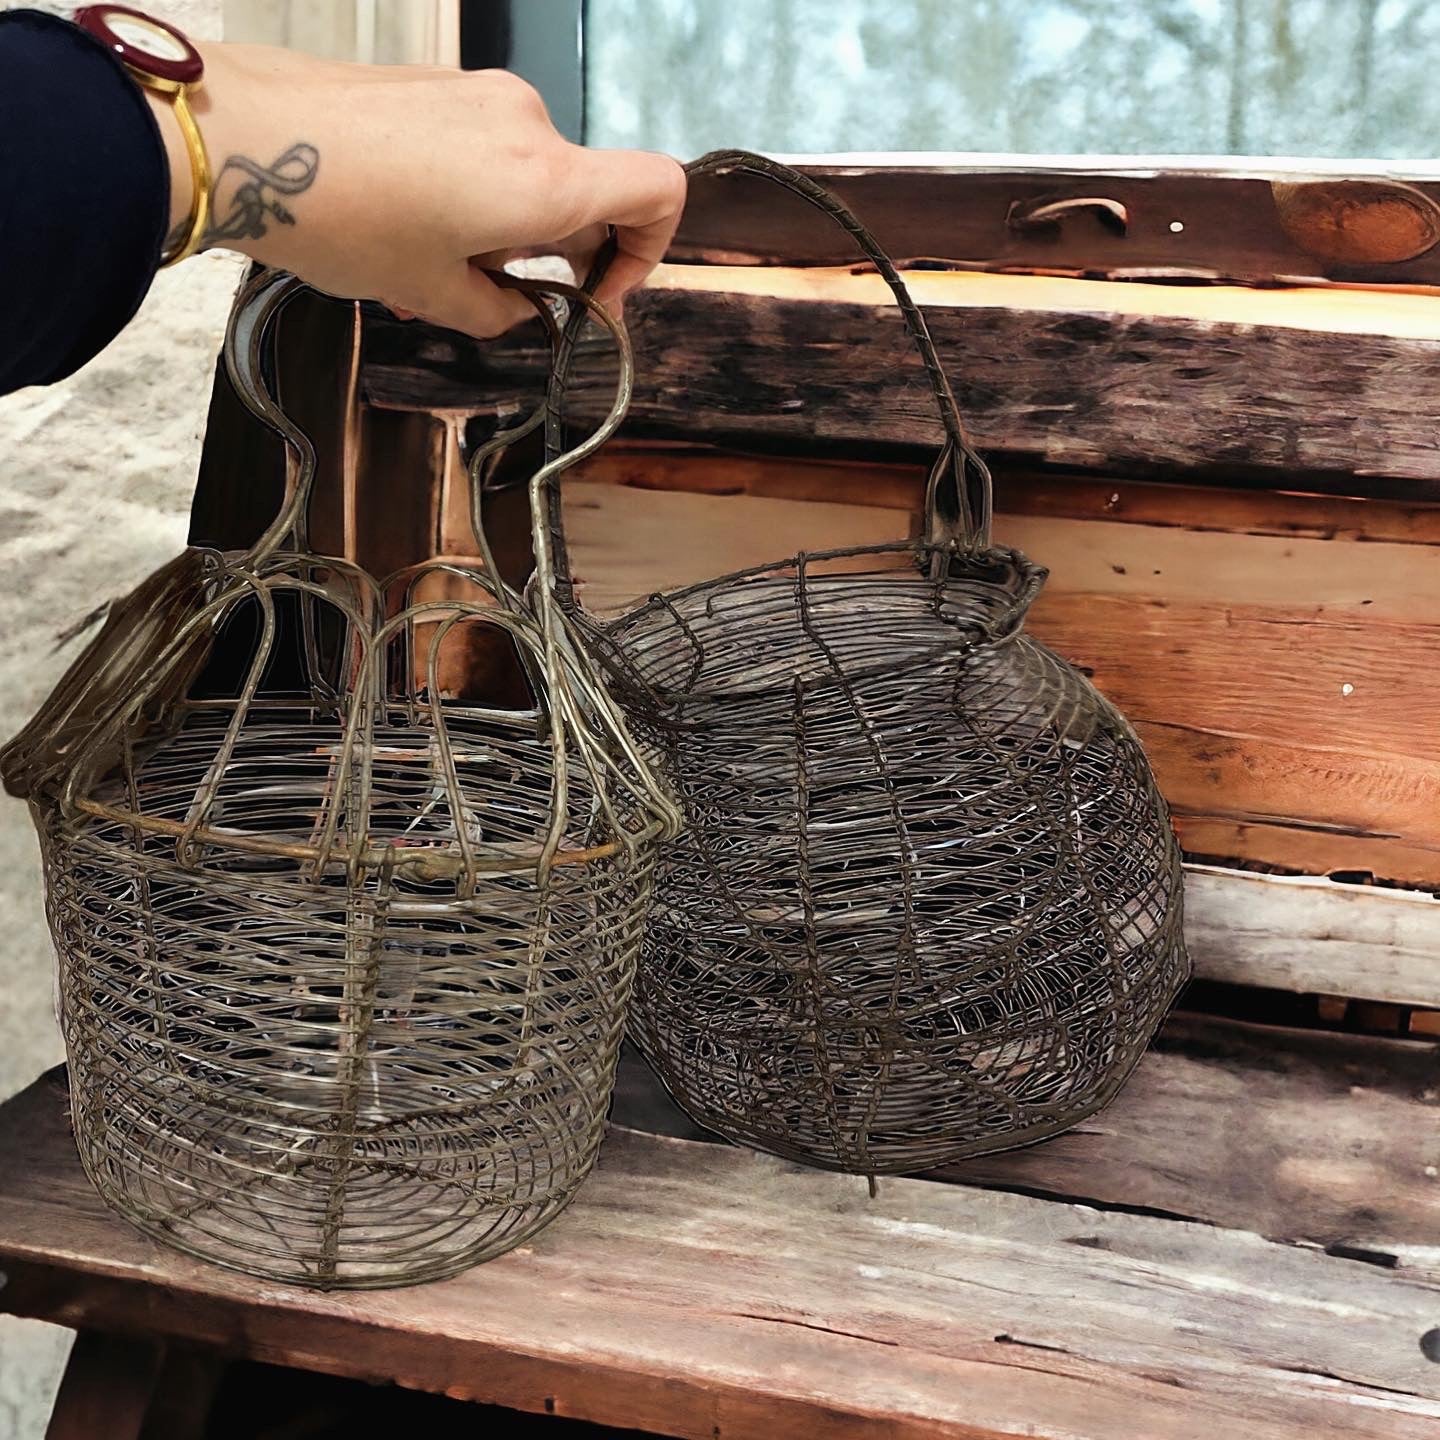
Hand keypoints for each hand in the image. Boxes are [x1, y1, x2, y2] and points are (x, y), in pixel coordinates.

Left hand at [148, 45, 685, 336]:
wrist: (241, 136)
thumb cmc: (346, 223)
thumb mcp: (430, 292)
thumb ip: (497, 311)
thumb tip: (520, 311)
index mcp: (545, 180)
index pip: (658, 192)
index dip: (647, 253)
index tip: (592, 296)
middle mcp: (529, 125)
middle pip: (583, 194)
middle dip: (549, 255)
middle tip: (487, 298)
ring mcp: (480, 94)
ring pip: (526, 174)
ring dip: (501, 229)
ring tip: (426, 268)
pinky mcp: (436, 83)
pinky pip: (483, 146)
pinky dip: (470, 193)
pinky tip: (402, 223)